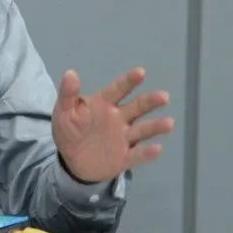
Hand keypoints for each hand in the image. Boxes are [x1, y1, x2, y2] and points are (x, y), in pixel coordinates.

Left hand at [51, 67, 174, 182]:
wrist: (71, 160)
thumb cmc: (70, 129)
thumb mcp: (63, 111)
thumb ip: (68, 94)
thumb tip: (70, 72)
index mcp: (104, 104)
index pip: (117, 90)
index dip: (128, 81)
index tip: (141, 72)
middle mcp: (118, 119)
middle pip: (136, 108)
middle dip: (150, 102)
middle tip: (163, 96)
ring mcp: (123, 138)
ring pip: (142, 131)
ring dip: (155, 127)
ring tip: (169, 123)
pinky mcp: (124, 158)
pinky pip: (137, 155)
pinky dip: (147, 153)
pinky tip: (157, 148)